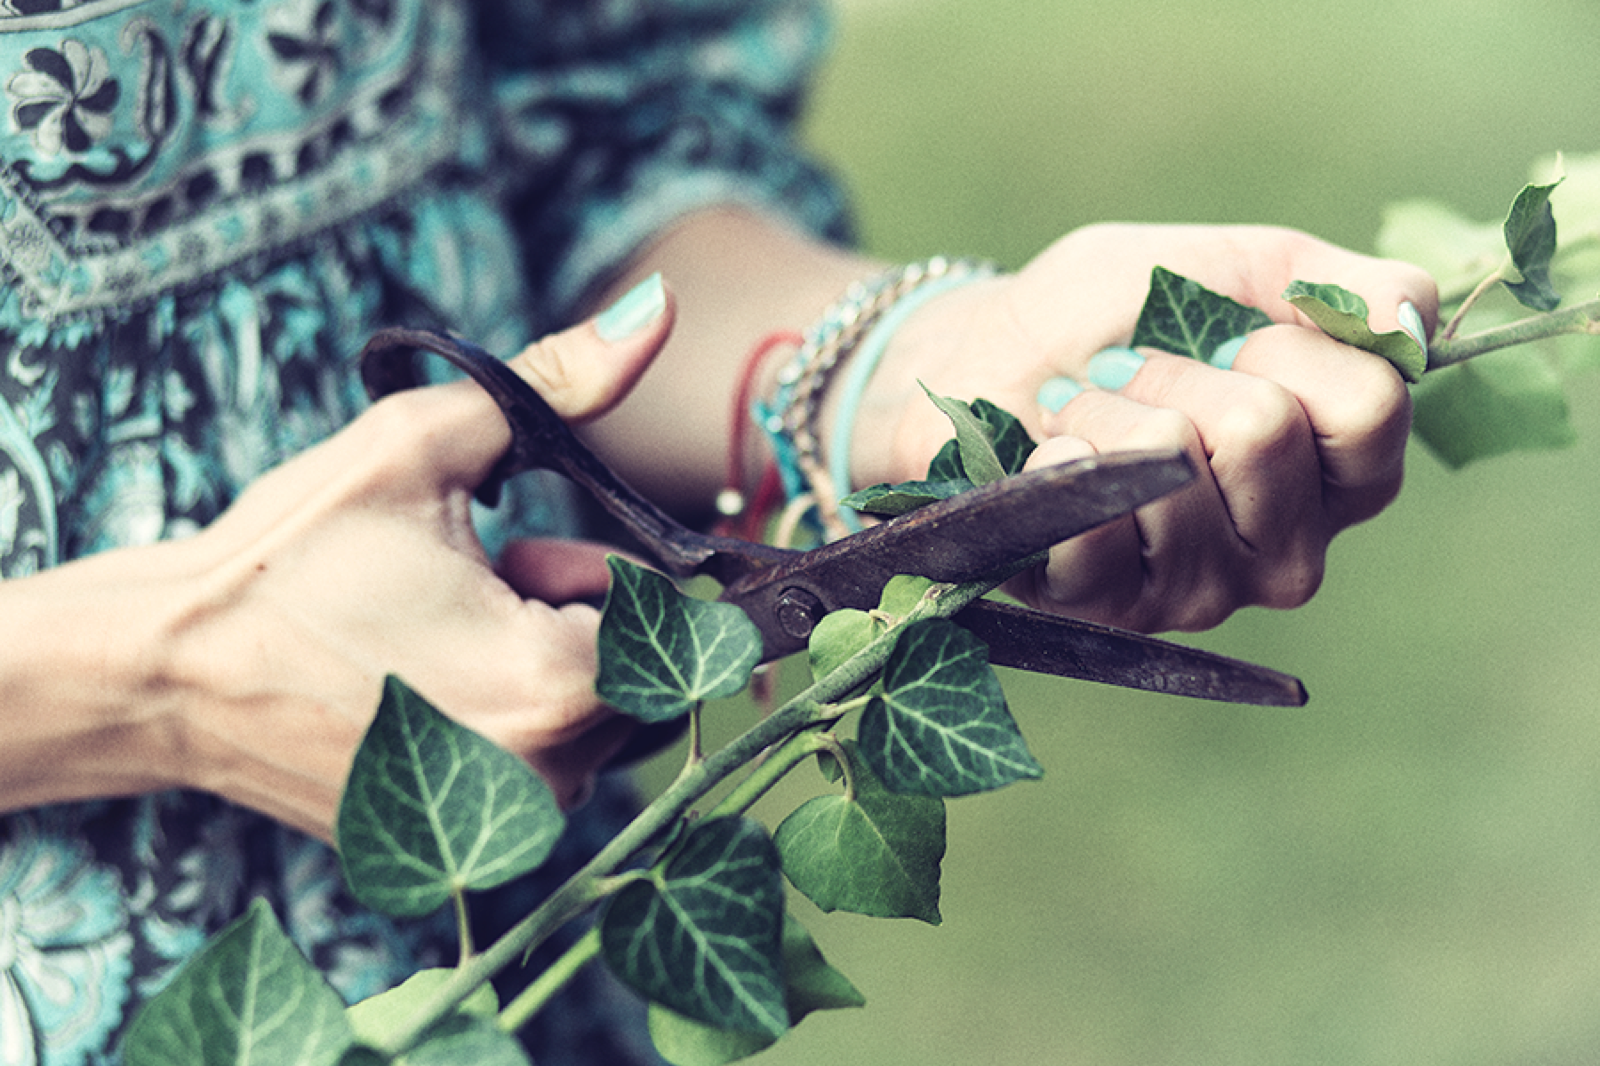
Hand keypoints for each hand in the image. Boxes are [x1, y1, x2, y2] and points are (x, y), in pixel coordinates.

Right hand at [82, 287, 672, 838]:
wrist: (169, 674)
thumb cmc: (290, 556)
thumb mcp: (423, 443)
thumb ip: (561, 380)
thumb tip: (661, 305)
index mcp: (559, 687)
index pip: (674, 621)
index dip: (602, 570)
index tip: (524, 551)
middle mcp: (550, 778)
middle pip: (641, 671)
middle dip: (579, 613)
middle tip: (478, 577)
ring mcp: (505, 824)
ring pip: (593, 720)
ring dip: (545, 661)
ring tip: (441, 624)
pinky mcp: (466, 844)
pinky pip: (540, 762)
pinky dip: (509, 714)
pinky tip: (426, 680)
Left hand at [855, 224, 1437, 631]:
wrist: (981, 357)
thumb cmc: (1110, 315)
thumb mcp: (1227, 268)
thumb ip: (1331, 285)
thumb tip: (1415, 320)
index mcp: (1341, 469)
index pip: (1370, 408)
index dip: (1283, 346)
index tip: (1225, 333)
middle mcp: (1289, 547)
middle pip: (1266, 436)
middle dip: (1178, 372)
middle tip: (1131, 374)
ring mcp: (1201, 589)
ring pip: (1173, 474)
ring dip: (1106, 416)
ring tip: (1083, 417)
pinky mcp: (1109, 609)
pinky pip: (1098, 531)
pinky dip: (1057, 467)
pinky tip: (1045, 460)